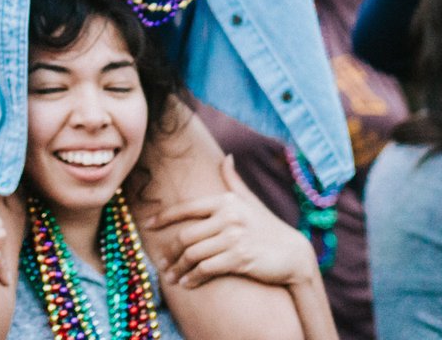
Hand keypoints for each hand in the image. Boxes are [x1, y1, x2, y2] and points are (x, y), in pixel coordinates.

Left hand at [150, 155, 317, 289]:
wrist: (293, 253)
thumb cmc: (268, 226)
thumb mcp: (250, 201)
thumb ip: (233, 181)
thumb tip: (227, 158)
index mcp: (226, 200)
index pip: (187, 207)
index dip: (164, 217)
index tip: (148, 225)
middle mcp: (228, 216)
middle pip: (186, 235)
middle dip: (170, 250)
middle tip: (161, 261)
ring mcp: (233, 238)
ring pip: (193, 254)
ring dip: (178, 268)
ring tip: (171, 276)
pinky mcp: (239, 259)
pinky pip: (206, 269)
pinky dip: (193, 278)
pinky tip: (187, 283)